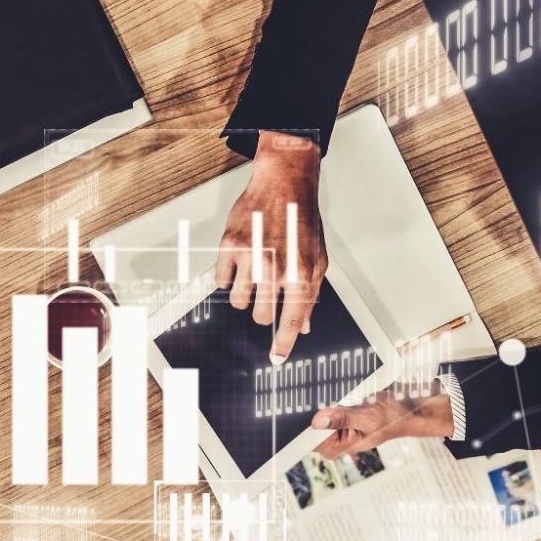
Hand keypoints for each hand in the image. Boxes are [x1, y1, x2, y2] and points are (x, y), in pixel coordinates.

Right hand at [215, 130, 324, 362]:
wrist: (283, 183)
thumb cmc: (301, 218)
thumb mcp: (318, 257)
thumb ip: (311, 293)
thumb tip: (307, 323)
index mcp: (300, 272)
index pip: (293, 320)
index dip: (284, 343)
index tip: (276, 357)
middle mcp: (275, 268)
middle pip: (261, 315)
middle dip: (263, 311)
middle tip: (266, 294)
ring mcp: (251, 258)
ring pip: (239, 302)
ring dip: (246, 296)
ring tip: (254, 277)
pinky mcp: (230, 248)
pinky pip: (222, 281)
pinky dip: (230, 279)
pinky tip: (240, 264)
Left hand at [311, 390, 453, 458]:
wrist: (406, 409)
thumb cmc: (393, 418)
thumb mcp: (367, 417)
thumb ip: (341, 418)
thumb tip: (317, 421)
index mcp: (336, 448)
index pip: (307, 439)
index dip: (306, 422)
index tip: (306, 409)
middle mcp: (333, 440)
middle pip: (309, 423)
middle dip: (316, 409)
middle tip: (329, 399)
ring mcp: (335, 428)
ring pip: (317, 411)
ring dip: (324, 401)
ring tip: (342, 396)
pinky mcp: (338, 416)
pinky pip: (326, 405)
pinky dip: (331, 397)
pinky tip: (341, 393)